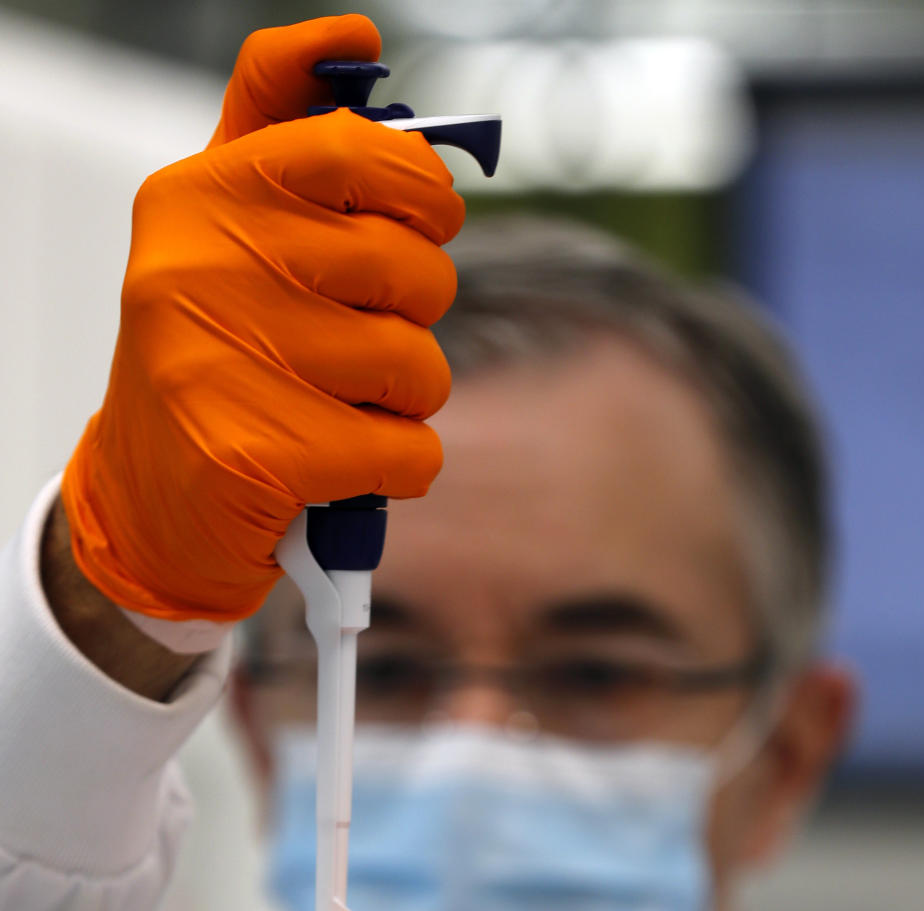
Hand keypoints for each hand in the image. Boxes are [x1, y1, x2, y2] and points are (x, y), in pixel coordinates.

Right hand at [61, 16, 463, 625]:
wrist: (149, 503)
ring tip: (353, 406)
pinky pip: (410, 450)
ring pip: (416, 366)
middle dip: (416, 314)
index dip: (423, 192)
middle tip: (370, 340)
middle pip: (410, 268)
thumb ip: (278, 128)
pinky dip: (402, 466)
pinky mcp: (258, 456)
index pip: (361, 152)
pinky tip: (349, 465)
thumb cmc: (213, 355)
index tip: (425, 223)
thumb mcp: (222, 228)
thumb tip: (353, 38)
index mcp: (202, 195)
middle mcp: (202, 266)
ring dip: (409, 400)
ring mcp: (223, 362)